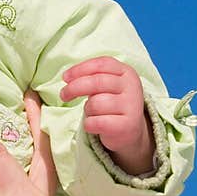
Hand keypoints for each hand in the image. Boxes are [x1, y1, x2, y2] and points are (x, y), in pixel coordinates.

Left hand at [61, 56, 154, 174]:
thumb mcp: (107, 86)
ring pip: (96, 103)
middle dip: (74, 88)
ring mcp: (131, 107)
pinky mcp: (127, 126)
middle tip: (64, 95)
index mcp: (127, 73)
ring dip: (87, 110)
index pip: (102, 64)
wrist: (130, 131)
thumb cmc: (112, 105)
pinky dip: (89, 124)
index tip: (65, 78)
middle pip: (97, 82)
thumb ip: (92, 78)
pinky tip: (94, 125)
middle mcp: (132, 87)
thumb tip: (68, 77)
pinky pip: (97, 122)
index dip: (80, 69)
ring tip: (92, 113)